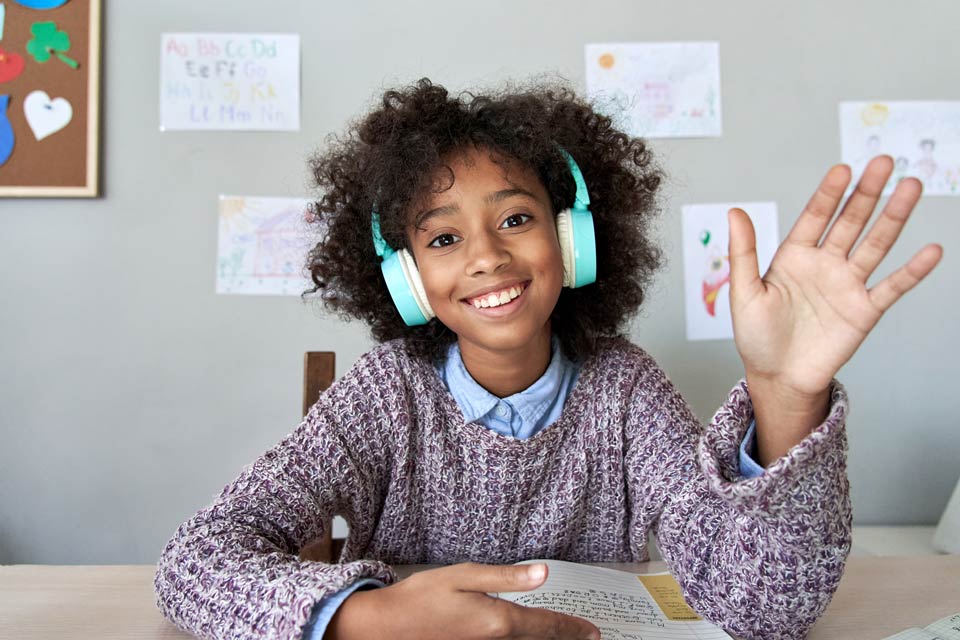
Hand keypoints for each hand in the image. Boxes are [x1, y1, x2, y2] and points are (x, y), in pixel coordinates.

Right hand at [325, 562, 600, 639]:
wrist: (385, 627)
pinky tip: (524, 639)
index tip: (592, 633)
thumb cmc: (420, 598)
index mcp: (498, 621)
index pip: (546, 627)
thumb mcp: (464, 575)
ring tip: (561, 638)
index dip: (572, 629)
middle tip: (586, 637)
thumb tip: (542, 574)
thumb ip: (506, 577)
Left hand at [728, 155, 941, 397]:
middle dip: (866, 193)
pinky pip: (892, 287)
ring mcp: (847, 285)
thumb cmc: (756, 337)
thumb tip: (735, 211)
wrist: (778, 378)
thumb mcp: (743, 293)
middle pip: (850, 222)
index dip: (829, 194)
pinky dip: (913, 271)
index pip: (815, 217)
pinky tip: (931, 251)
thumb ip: (743, 253)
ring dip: (894, 217)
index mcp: (793, 257)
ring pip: (875, 245)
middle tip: (884, 162)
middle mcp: (824, 264)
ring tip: (910, 187)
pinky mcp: (864, 311)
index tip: (843, 170)